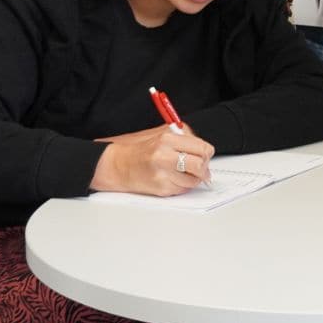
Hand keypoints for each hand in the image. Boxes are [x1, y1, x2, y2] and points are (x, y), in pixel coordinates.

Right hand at [92, 125, 213, 195]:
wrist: (116, 165)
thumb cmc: (138, 148)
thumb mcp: (161, 133)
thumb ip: (184, 138)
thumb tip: (205, 150)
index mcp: (167, 138)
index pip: (203, 148)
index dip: (206, 154)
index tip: (204, 156)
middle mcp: (165, 156)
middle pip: (201, 165)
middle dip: (203, 168)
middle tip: (199, 169)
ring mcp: (163, 174)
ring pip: (194, 181)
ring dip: (192, 179)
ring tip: (182, 173)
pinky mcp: (161, 188)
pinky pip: (182, 189)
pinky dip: (181, 186)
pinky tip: (171, 178)